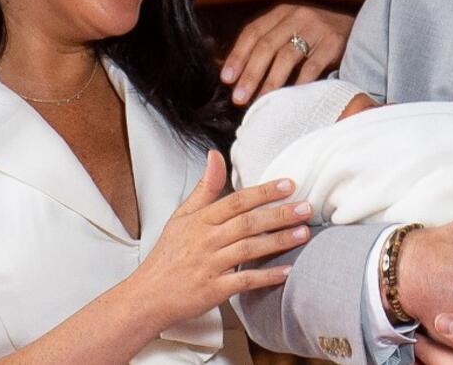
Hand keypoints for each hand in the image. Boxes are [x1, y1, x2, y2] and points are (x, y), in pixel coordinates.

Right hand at [132, 150, 310, 329]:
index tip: (288, 185)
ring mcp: (210, 265)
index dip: (263, 192)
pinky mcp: (213, 290)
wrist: (147, 296)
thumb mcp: (181, 217)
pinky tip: (286, 271)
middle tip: (306, 208)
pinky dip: (266, 276)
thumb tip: (215, 156)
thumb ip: (204, 188)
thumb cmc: (167, 256)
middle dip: (279, 214)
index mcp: (200, 220)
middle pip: (247, 222)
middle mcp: (206, 240)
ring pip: (249, 249)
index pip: (236, 201)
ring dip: (278, 241)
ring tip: (303, 234)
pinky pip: (244, 281)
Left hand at [221, 4, 353, 104]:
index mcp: (282, 13)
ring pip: (287, 55)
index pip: (253, 32)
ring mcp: (317, 27)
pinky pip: (312, 66)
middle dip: (250, 73)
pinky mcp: (334, 42)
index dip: (238, 55)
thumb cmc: (316, 39)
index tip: (227, 79)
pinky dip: (298, 83)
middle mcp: (298, 15)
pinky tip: (289, 98)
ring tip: (260, 101)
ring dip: (270, 82)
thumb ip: (266, 48)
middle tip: (239, 97)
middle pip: (267, 44)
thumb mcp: (291, 34)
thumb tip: (232, 74)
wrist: (358, 31)